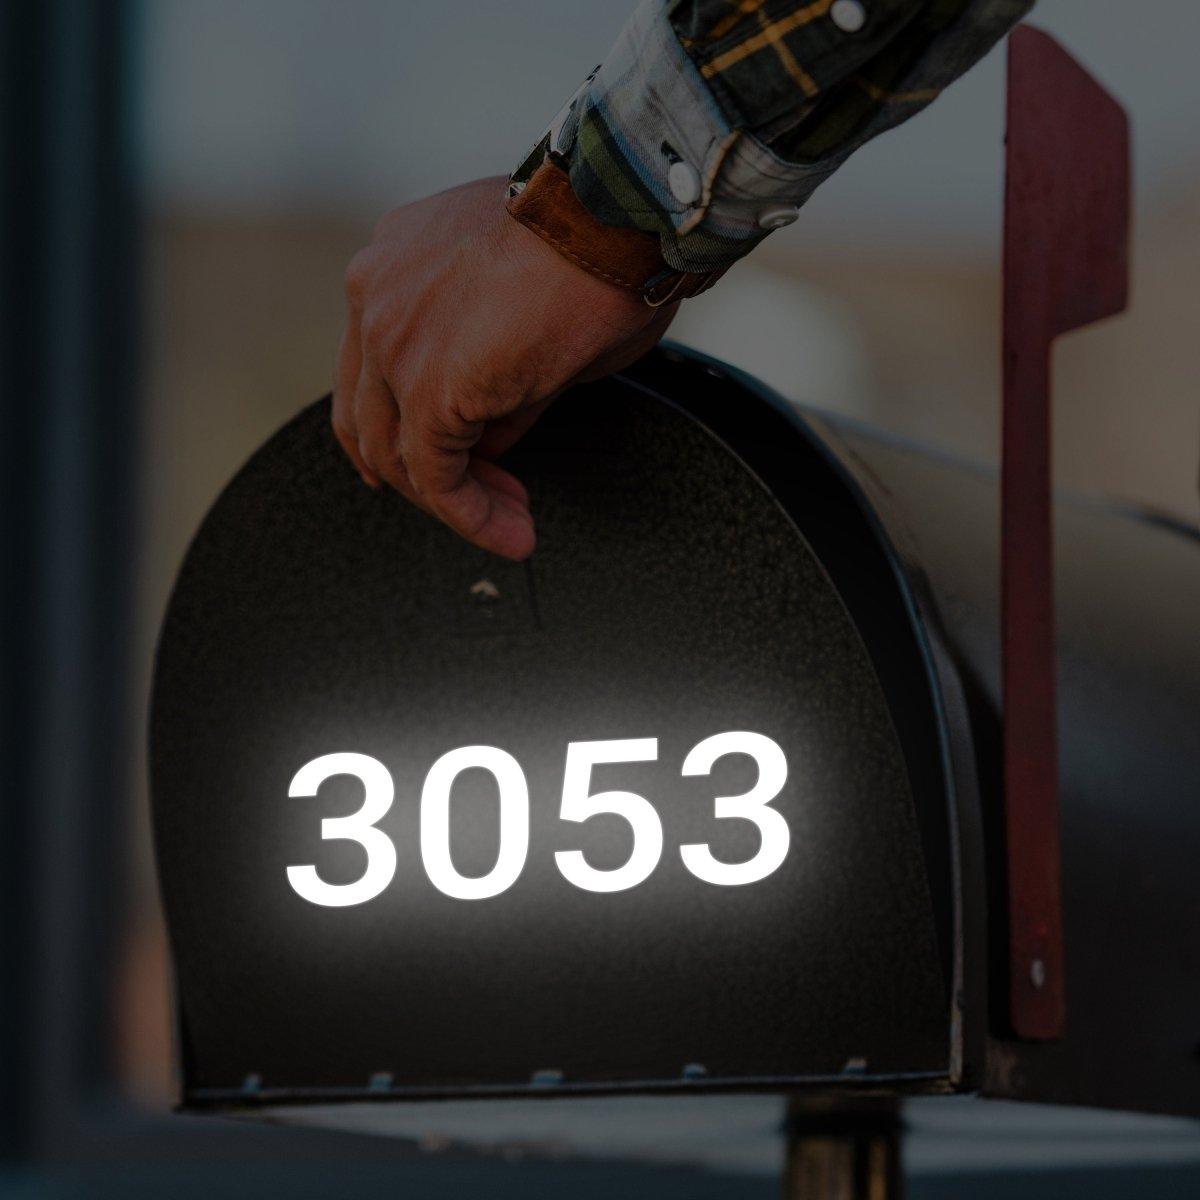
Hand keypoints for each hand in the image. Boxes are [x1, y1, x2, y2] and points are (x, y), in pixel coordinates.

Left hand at [334, 176, 677, 559]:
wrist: (616, 217)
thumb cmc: (595, 245)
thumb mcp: (529, 315)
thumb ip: (494, 380)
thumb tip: (488, 441)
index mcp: (393, 266)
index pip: (378, 369)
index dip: (417, 426)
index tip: (474, 457)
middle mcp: (375, 296)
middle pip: (372, 417)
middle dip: (428, 472)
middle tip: (489, 500)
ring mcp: (390, 341)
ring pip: (396, 455)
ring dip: (455, 503)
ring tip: (510, 525)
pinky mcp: (425, 389)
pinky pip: (436, 479)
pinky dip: (472, 518)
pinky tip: (511, 533)